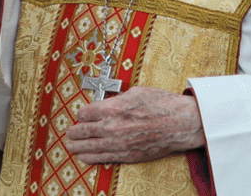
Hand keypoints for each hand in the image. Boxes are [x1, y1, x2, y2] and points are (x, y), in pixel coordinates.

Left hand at [64, 86, 205, 163]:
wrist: (180, 123)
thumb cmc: (162, 104)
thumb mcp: (136, 91)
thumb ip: (117, 99)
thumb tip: (108, 102)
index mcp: (113, 108)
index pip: (86, 113)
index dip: (81, 113)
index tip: (81, 114)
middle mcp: (112, 127)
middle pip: (84, 131)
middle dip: (74, 132)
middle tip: (70, 132)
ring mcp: (119, 143)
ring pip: (90, 147)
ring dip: (78, 146)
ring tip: (71, 146)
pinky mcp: (127, 155)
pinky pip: (103, 158)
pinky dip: (91, 157)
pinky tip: (84, 157)